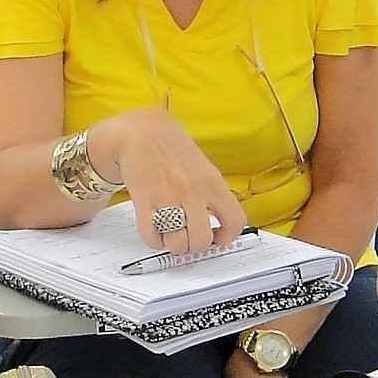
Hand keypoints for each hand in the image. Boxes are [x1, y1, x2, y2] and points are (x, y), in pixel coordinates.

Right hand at [89, 108, 244, 255]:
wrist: (143, 131)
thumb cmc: (172, 150)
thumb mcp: (204, 168)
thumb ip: (213, 195)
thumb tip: (220, 224)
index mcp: (213, 183)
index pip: (234, 221)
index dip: (227, 237)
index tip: (218, 238)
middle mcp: (193, 192)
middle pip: (202, 240)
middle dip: (195, 246)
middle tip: (189, 240)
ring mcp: (169, 197)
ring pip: (178, 243)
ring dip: (174, 245)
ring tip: (170, 235)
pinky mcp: (145, 200)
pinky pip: (152, 236)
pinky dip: (154, 240)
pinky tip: (155, 231)